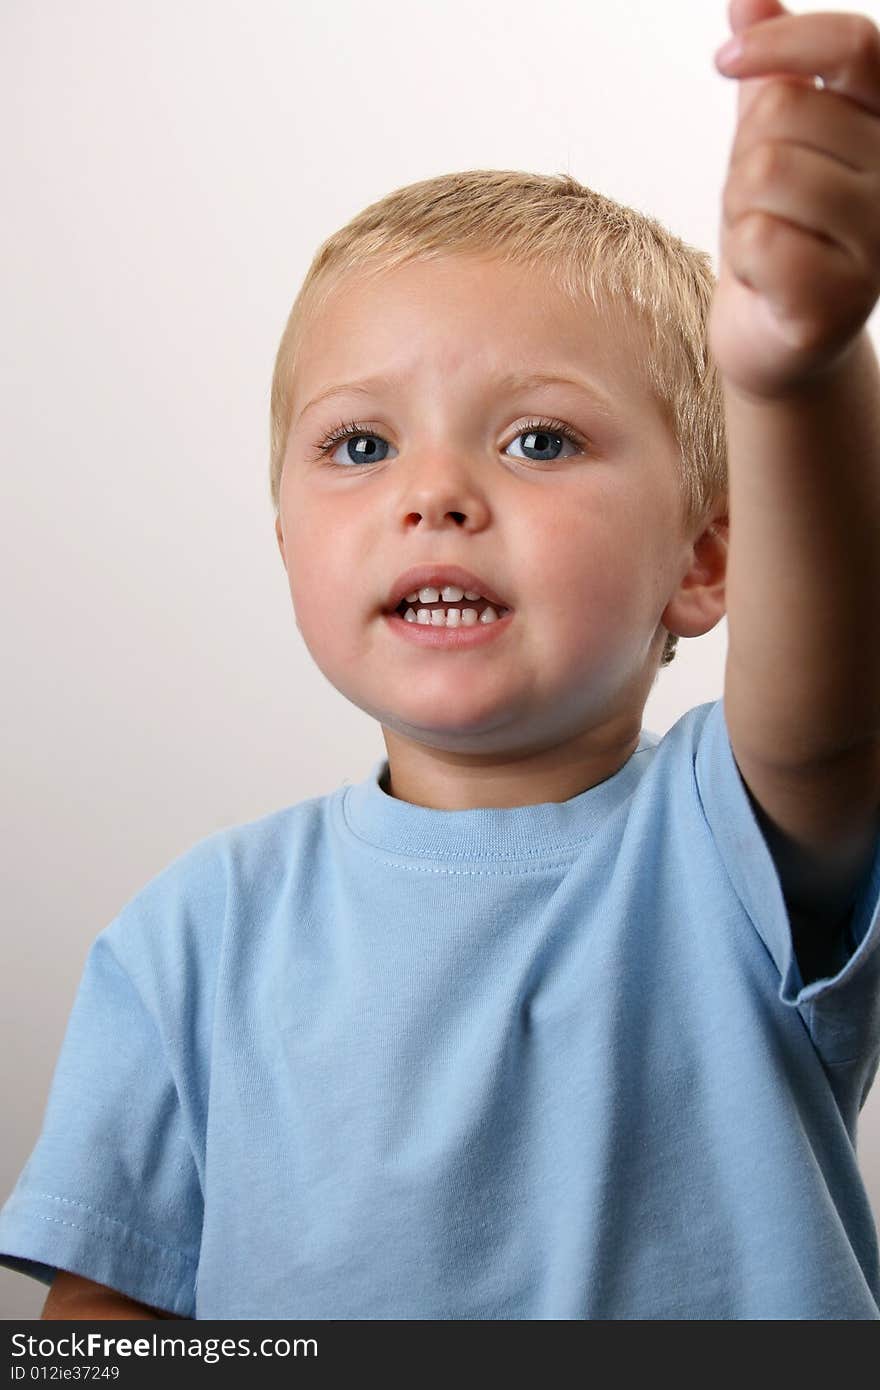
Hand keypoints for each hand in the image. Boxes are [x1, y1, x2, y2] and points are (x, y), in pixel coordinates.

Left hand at [708, 0, 879, 398]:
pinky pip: (760, 238)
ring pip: (764, 173)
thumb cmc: (777, 235)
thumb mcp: (771, 143)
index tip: (723, 62)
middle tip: (761, 209)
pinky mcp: (844, 297)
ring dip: (739, 211)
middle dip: (743, 161)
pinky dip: (743, 260)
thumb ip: (771, 71)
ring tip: (765, 243)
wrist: (776, 340)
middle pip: (783, 116)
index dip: (783, 43)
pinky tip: (766, 281)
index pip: (855, 47)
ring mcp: (879, 240)